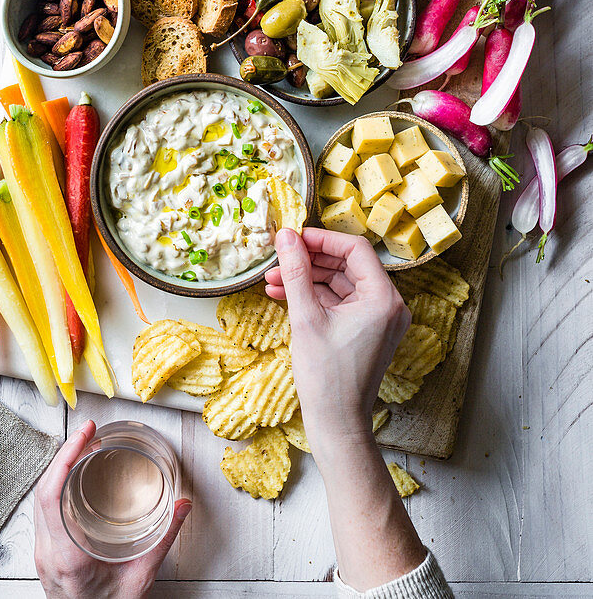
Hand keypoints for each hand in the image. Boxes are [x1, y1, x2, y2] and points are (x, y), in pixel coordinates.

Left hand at [34, 421, 190, 598]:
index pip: (51, 496)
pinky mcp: (45, 553)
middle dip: (63, 454)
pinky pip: (42, 511)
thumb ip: (163, 539)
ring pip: (39, 499)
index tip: (83, 435)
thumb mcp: (141, 576)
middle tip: (87, 431)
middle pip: (42, 491)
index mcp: (67, 556)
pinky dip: (55, 485)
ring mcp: (42, 553)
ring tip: (80, 446)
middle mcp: (48, 552)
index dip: (64, 459)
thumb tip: (183, 506)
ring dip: (57, 468)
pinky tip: (71, 475)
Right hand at [264, 227, 408, 461]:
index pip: (355, 249)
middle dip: (310, 261)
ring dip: (308, 279)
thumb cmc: (326, 377)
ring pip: (341, 283)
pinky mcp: (368, 331)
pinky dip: (316, 297)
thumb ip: (296, 272)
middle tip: (279, 259)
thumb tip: (286, 236)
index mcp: (383, 299)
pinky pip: (342, 302)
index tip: (294, 238)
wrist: (337, 424)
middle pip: (348, 265)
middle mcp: (389, 305)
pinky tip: (285, 296)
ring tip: (273, 281)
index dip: (322, 239)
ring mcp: (380, 319)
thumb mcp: (305, 317)